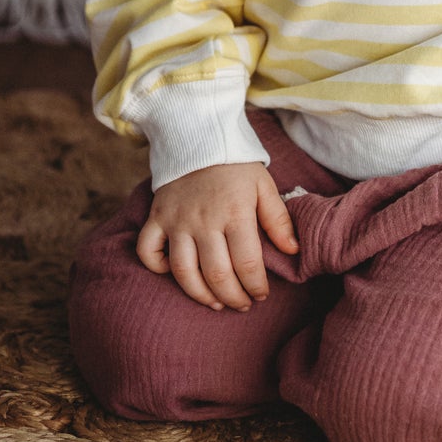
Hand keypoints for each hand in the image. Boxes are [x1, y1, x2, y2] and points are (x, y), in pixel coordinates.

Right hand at [136, 162, 298, 310]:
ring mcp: (177, 220)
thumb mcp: (264, 186)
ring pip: (183, 272)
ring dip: (200, 294)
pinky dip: (157, 267)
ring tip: (216, 303)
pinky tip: (174, 273)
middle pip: (217, 274)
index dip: (256, 286)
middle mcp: (203, 220)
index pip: (247, 263)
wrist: (200, 137)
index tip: (262, 295)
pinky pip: (148, 250)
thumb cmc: (236, 166)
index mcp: (235, 212)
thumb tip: (293, 251)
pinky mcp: (157, 217)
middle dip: (232, 297)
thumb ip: (278, 220)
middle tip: (242, 304)